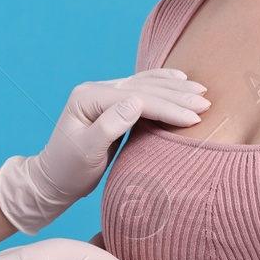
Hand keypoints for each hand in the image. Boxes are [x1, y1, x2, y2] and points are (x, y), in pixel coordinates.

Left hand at [0, 68, 207, 234]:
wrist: (53, 179)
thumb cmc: (68, 170)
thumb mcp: (86, 152)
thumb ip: (109, 126)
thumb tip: (136, 102)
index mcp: (87, 98)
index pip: (135, 98)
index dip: (166, 106)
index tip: (193, 116)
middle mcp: (95, 90)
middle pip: (142, 88)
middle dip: (176, 95)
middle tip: (206, 103)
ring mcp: (103, 94)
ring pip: (145, 85)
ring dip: (174, 88)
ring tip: (201, 91)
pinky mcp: (111, 103)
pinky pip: (141, 89)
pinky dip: (162, 85)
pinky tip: (178, 80)